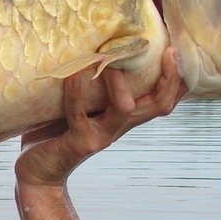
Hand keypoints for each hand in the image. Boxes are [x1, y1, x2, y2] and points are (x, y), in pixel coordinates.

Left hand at [15, 46, 186, 187]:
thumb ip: (96, 86)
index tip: (181, 49)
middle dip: (169, 78)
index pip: (164, 99)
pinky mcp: (80, 142)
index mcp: (125, 117)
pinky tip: (73, 76)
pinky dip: (76, 93)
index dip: (179, 79)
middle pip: (159, 105)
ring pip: (126, 109)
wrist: (39, 172)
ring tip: (107, 60)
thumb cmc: (58, 131)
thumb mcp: (84, 106)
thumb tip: (102, 47)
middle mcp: (119, 126)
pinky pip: (79, 114)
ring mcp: (101, 136)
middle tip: (169, 51)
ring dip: (119, 83)